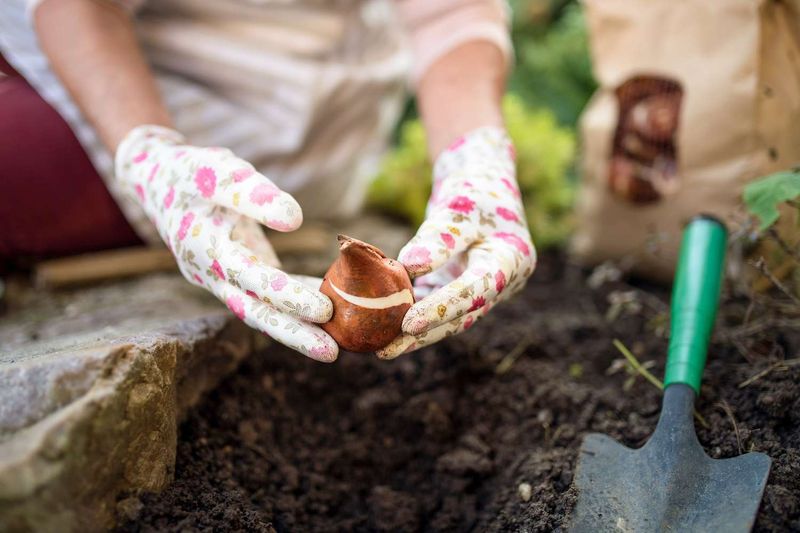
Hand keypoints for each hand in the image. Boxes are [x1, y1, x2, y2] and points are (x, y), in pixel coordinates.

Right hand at [115, 125, 337, 361]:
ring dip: (296, 330)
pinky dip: (295, 300)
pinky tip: (331, 308)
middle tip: (330, 353)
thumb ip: (253, 194)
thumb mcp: (217, 171)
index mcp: (204, 249)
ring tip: (334, 348)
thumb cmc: (190, 173)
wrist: (157, 181)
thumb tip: (294, 219)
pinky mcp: (237, 274)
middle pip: (255, 310)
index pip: (250, 277)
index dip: (285, 295)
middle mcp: (212, 273)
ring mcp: (223, 278)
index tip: (322, 308)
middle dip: (292, 333)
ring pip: (261, 310)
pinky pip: (268, 295)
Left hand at [377, 127, 535, 358]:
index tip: (409, 323)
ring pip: (449, 317)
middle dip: (424, 335)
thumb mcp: (458, 205)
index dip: (443, 308)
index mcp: (511, 259)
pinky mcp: (463, 286)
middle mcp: (502, 281)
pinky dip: (414, 313)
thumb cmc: (474, 188)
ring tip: (381, 347)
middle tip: (387, 351)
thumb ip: (439, 237)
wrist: (484, 183)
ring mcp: (484, 288)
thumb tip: (408, 267)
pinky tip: (384, 326)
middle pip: (461, 315)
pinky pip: (438, 304)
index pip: (476, 290)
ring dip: (416, 333)